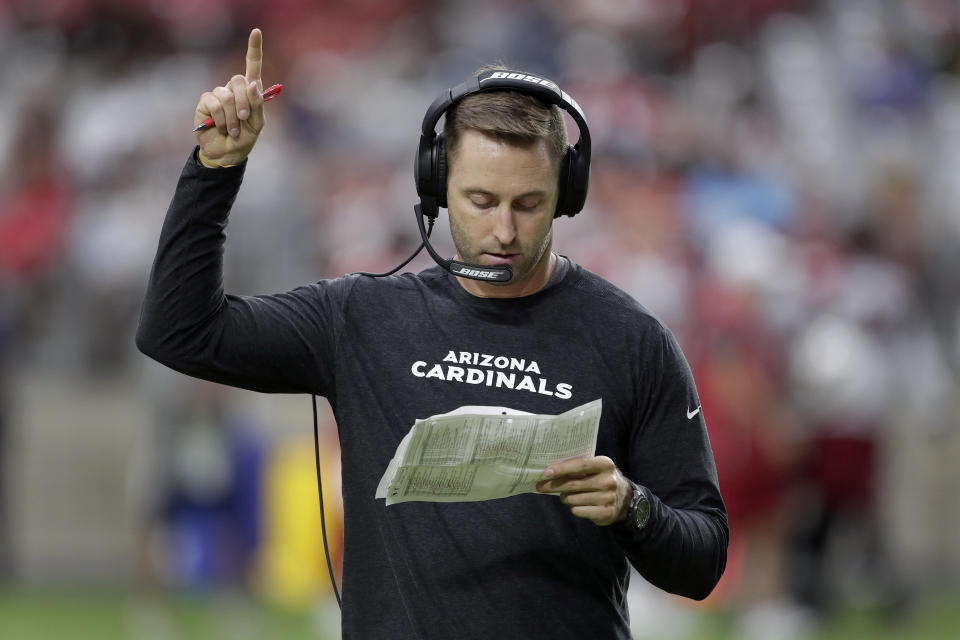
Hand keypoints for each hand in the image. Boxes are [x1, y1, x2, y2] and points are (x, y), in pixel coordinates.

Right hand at [195, 28, 265, 165]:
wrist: (227, 153)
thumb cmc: (244, 138)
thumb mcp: (257, 124)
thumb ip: (257, 105)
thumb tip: (252, 84)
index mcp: (250, 91)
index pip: (252, 65)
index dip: (254, 48)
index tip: (256, 31)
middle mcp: (233, 89)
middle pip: (238, 79)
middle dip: (244, 101)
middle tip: (244, 118)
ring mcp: (218, 94)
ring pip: (226, 95)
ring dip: (232, 116)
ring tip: (233, 130)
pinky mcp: (206, 102)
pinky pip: (214, 103)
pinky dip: (221, 118)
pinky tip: (221, 128)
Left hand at [536, 456, 631, 525]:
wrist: (625, 499)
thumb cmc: (601, 479)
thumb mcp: (595, 468)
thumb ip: (578, 467)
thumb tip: (550, 471)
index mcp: (605, 464)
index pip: (580, 465)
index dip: (562, 468)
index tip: (546, 472)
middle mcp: (608, 480)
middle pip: (573, 484)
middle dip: (553, 485)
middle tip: (540, 486)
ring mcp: (608, 497)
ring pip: (572, 499)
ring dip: (564, 497)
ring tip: (567, 495)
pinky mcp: (606, 512)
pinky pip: (578, 510)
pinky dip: (574, 508)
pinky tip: (578, 504)